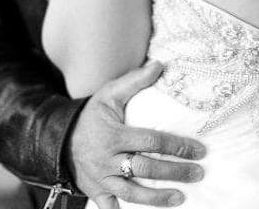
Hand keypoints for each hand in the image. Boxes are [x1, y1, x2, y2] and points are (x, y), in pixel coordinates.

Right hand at [69, 62, 206, 208]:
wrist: (60, 137)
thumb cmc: (92, 115)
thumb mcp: (109, 94)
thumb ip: (135, 81)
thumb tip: (160, 64)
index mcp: (113, 135)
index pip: (150, 142)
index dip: (176, 147)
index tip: (198, 150)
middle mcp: (107, 159)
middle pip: (145, 169)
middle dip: (174, 172)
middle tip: (198, 173)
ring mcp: (101, 178)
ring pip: (131, 193)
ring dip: (157, 198)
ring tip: (181, 198)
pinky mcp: (96, 192)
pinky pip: (111, 207)